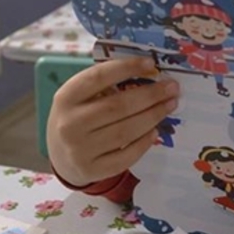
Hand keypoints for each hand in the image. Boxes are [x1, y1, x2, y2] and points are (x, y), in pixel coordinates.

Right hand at [47, 57, 179, 187]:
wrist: (60, 156)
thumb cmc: (77, 117)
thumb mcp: (79, 97)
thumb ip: (104, 84)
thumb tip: (147, 72)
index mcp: (66, 97)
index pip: (98, 77)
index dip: (126, 68)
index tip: (150, 64)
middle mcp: (70, 124)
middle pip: (117, 106)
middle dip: (150, 96)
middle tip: (172, 88)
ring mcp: (80, 150)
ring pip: (125, 131)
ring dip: (153, 116)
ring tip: (169, 105)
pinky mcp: (92, 170)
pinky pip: (126, 156)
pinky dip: (144, 142)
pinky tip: (155, 131)